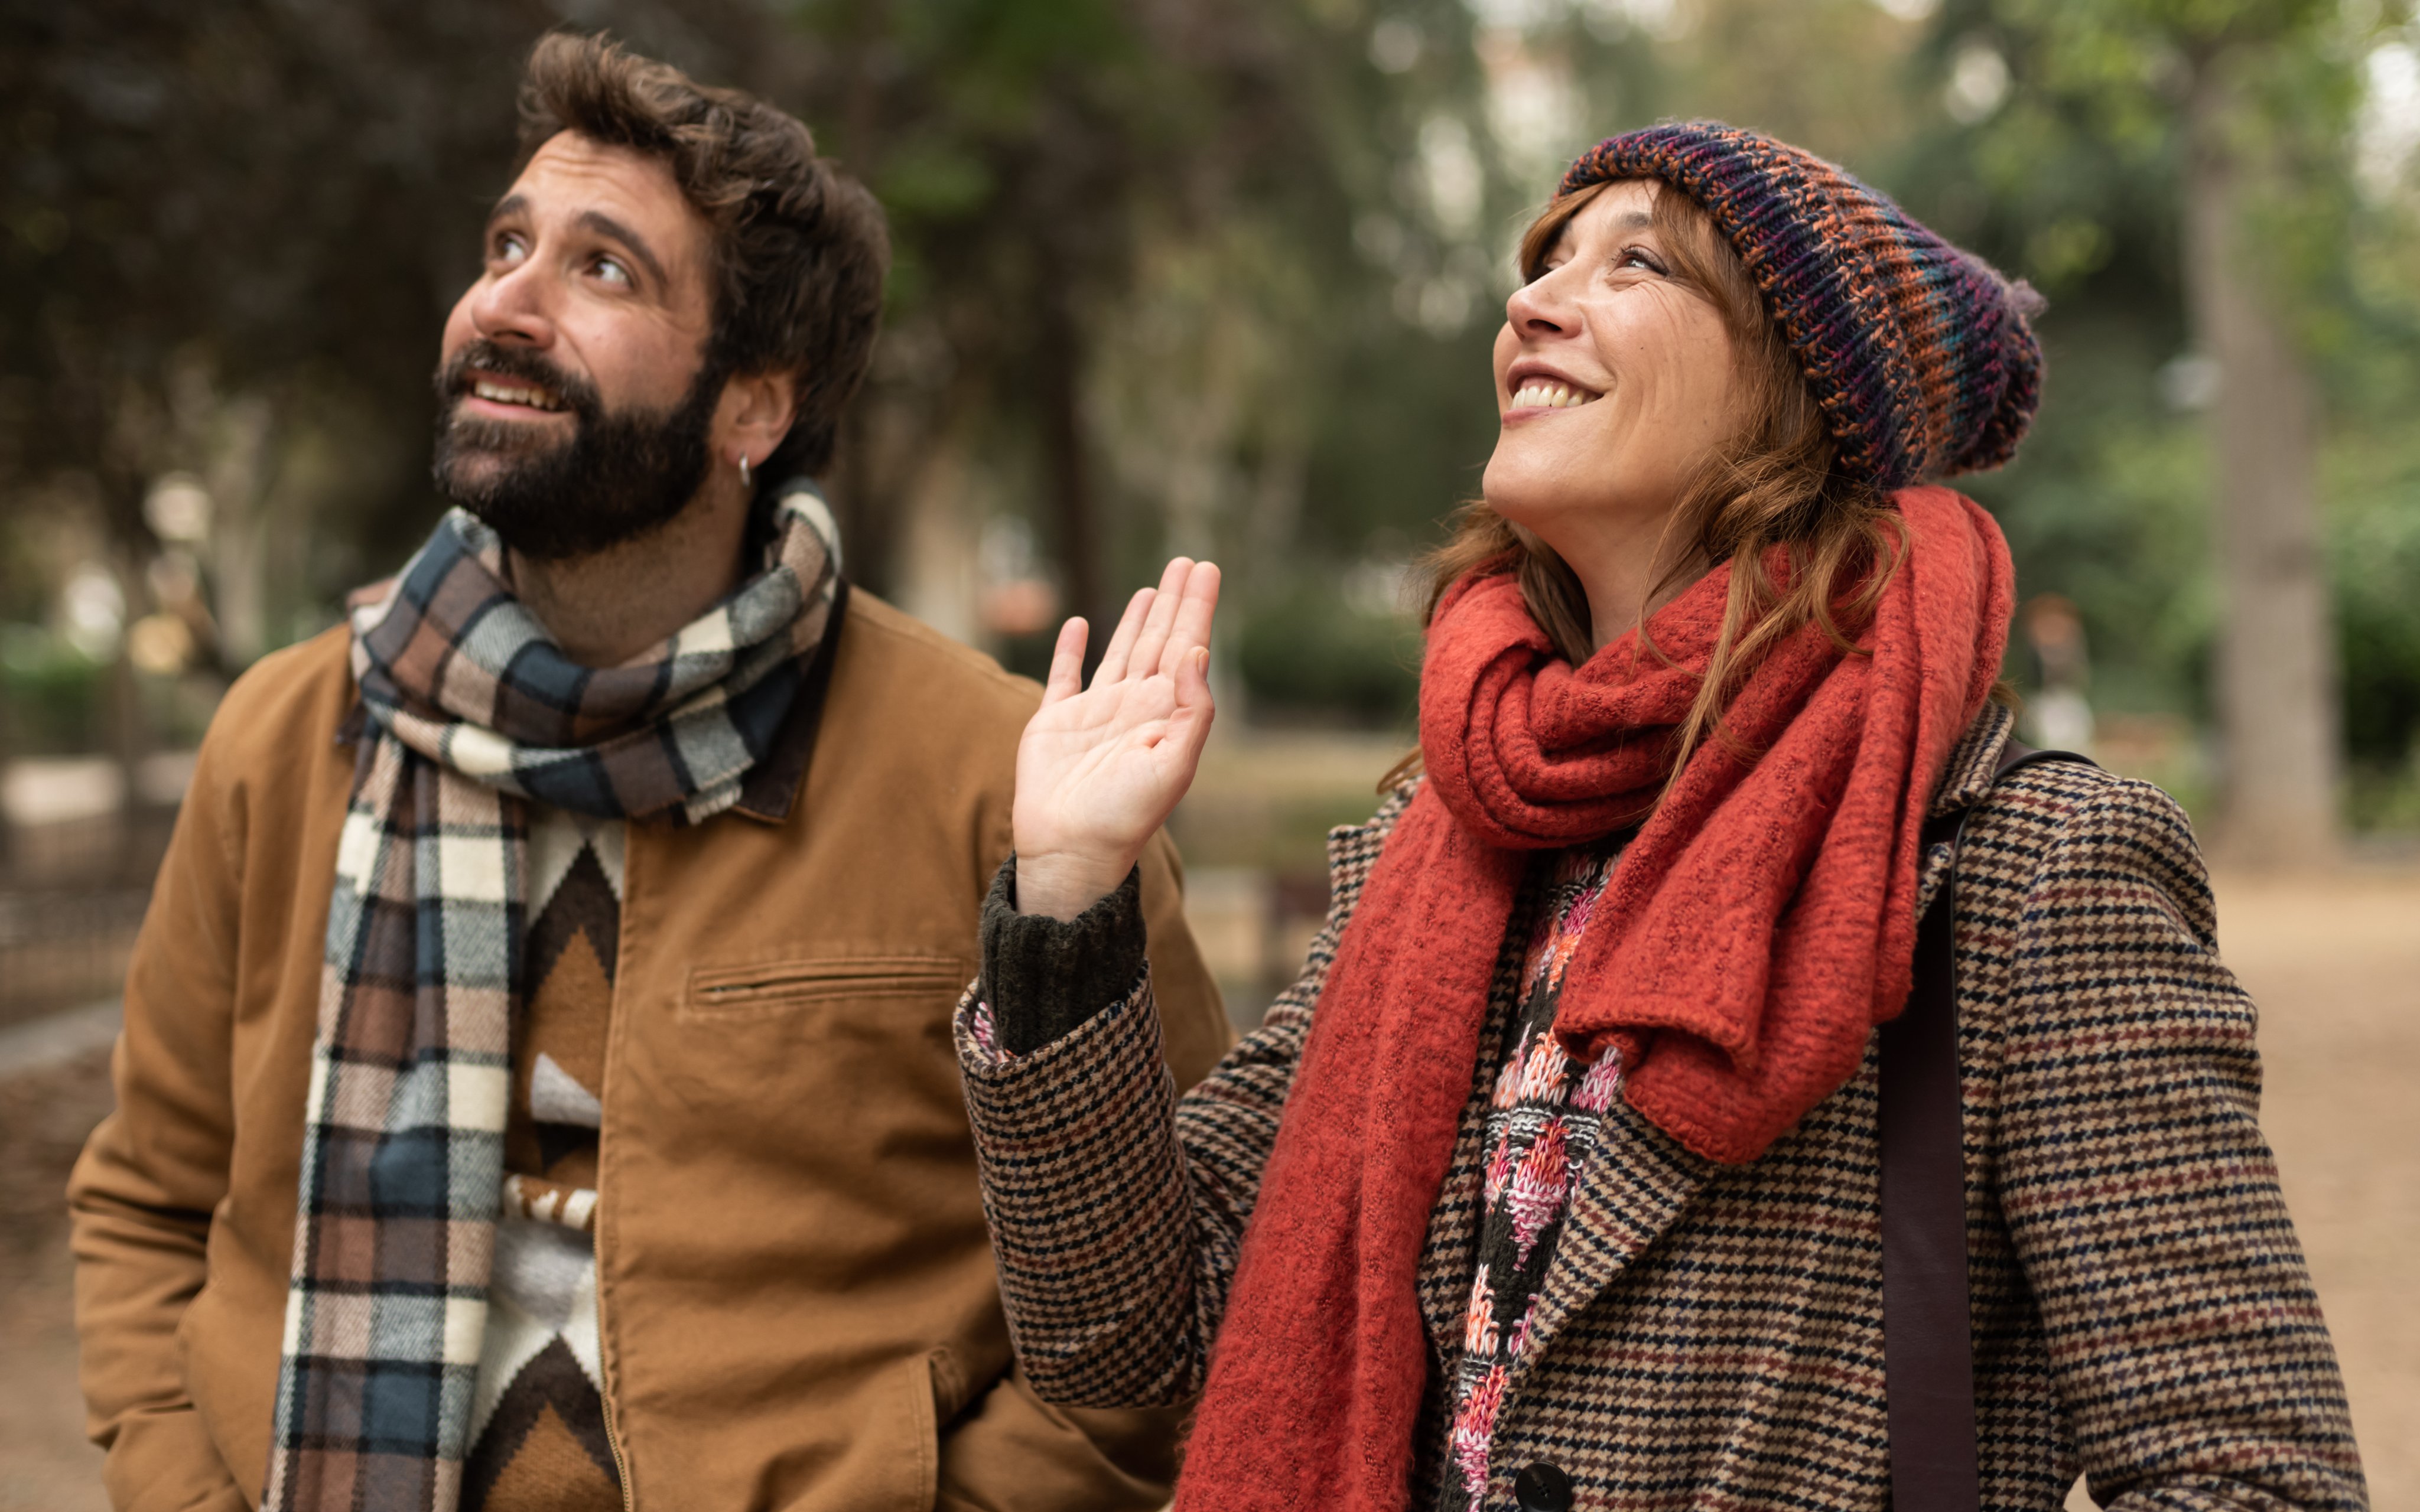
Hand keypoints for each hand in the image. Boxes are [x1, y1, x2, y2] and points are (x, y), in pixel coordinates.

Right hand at [1013, 557, 1220, 919]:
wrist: (1072, 851)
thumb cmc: (1125, 817)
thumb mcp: (1175, 766)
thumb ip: (1192, 710)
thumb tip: (1197, 651)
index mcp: (1164, 714)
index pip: (1187, 649)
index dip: (1198, 609)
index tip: (1208, 570)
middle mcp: (1133, 707)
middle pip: (1158, 641)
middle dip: (1174, 602)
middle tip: (1187, 561)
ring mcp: (1094, 713)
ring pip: (1120, 651)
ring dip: (1135, 619)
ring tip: (1151, 587)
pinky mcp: (1054, 721)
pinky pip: (1064, 675)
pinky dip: (1071, 648)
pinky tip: (1081, 624)